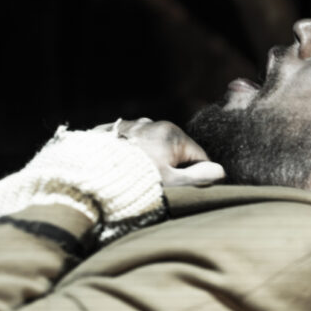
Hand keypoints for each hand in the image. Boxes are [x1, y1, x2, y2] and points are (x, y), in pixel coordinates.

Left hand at [93, 118, 224, 186]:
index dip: (196, 175)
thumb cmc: (136, 182)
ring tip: (137, 178)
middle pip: (175, 150)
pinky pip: (128, 143)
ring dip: (151, 160)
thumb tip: (222, 172)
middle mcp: (151, 123)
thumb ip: (200, 177)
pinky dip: (129, 154)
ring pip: (152, 146)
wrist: (89, 177)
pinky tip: (122, 168)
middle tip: (156, 185)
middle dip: (171, 166)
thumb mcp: (173, 184)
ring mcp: (129, 125)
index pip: (198, 156)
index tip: (182, 188)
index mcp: (171, 133)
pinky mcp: (109, 132)